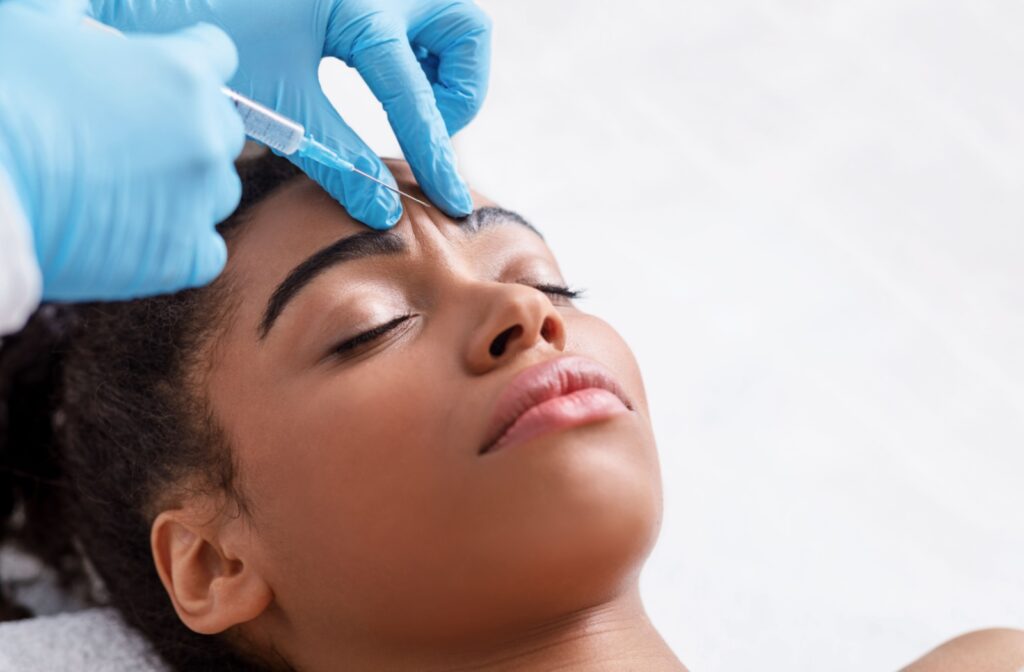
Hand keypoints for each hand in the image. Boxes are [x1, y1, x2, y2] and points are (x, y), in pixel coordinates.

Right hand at [0, 0, 244, 300]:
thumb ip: (72, 11)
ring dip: (185, 186)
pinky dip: (178, 243)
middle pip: (222, 127)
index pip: (216, 55)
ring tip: (125, 187)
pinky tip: (138, 232)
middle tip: (129, 138)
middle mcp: (206, 136)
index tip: (158, 76)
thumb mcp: (30, 25)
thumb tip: (79, 7)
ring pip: (216, 189)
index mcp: (182, 72)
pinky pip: (205, 250)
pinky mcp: (183, 256)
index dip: (184, 62)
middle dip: (186, 127)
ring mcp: (199, 200)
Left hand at [91, 0, 491, 228]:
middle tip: (423, 123)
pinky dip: (416, 48)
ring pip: (451, 19)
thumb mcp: (280, 103)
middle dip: (460, 88)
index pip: (415, 95)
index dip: (435, 155)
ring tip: (403, 100)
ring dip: (443, 66)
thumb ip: (339, 158)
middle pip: (466, 31)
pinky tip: (379, 75)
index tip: (451, 201)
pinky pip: (417, 13)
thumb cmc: (211, 35)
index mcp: (357, 6)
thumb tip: (384, 210)